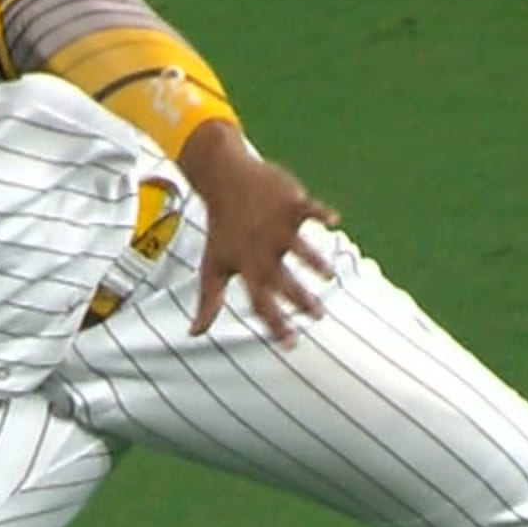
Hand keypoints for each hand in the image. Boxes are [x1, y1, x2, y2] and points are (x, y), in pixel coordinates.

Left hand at [178, 120, 339, 345]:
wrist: (224, 183)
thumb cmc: (221, 231)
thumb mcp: (211, 267)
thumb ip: (208, 302)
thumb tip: (194, 333)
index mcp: (246, 268)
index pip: (260, 302)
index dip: (274, 324)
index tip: (291, 343)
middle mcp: (262, 250)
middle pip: (282, 280)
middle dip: (299, 299)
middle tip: (318, 316)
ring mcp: (277, 226)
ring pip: (298, 247)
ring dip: (313, 261)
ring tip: (329, 275)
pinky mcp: (290, 203)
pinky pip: (309, 209)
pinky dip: (321, 213)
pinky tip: (333, 221)